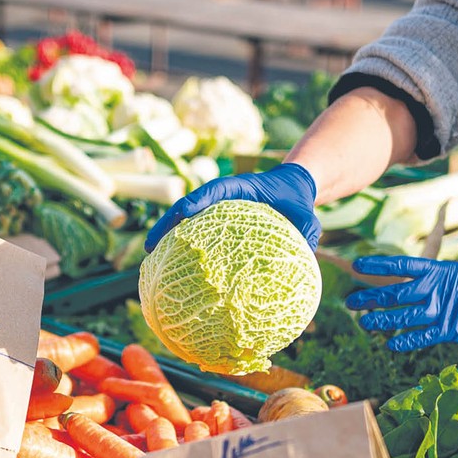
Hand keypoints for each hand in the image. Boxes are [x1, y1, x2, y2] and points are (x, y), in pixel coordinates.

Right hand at [145, 162, 320, 251]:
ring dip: (167, 237)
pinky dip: (183, 246)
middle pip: (187, 208)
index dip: (195, 201)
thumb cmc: (298, 202)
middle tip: (149, 246)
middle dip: (167, 225)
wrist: (294, 191)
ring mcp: (217, 211)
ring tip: (150, 257)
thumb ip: (308, 231)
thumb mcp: (307, 215)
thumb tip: (307, 254)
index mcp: (240, 189)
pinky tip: (174, 268)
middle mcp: (222, 199)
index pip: (212, 191)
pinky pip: (197, 234)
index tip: (181, 214)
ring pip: (186, 222)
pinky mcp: (218, 223)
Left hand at [345, 256, 457, 348]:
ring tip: (363, 323)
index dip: (378, 265)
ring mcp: (440, 310)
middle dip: (370, 298)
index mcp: (435, 271)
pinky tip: (390, 344)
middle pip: (395, 294)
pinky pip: (421, 336)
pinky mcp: (448, 330)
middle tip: (350, 302)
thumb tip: (402, 280)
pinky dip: (405, 341)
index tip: (357, 265)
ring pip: (403, 316)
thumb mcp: (452, 274)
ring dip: (381, 320)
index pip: (399, 266)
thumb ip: (428, 278)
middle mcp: (434, 289)